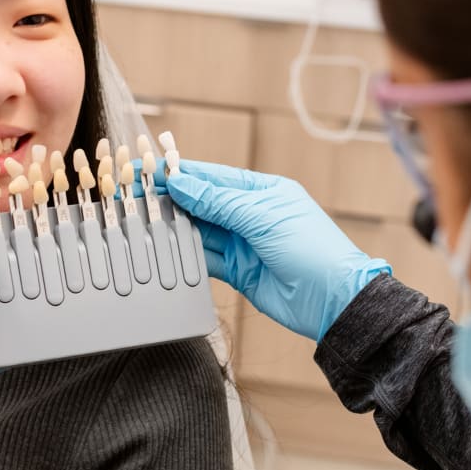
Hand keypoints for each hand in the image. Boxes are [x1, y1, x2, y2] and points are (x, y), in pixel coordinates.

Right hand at [165, 159, 390, 341]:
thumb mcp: (261, 216)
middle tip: (138, 196)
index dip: (182, 173)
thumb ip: (217, 202)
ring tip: (146, 221)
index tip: (151, 169)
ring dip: (177, 227)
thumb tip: (180, 183)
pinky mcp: (238, 271)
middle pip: (203, 203)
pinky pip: (206, 258)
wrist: (332, 300)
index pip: (213, 177)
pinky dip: (188, 254)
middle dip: (173, 200)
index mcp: (262, 191)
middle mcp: (250, 215)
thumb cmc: (311, 248)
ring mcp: (243, 243)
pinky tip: (169, 248)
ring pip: (201, 231)